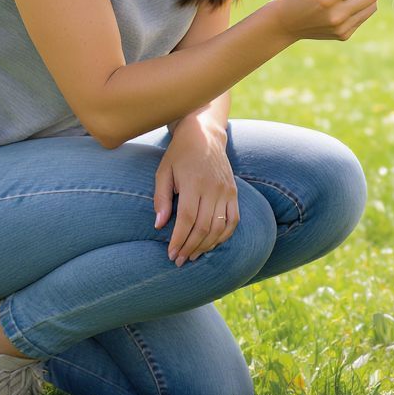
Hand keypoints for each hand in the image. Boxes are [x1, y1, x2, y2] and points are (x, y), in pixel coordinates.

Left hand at [153, 117, 238, 266]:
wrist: (204, 135)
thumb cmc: (179, 154)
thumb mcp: (163, 171)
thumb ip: (161, 198)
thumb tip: (159, 226)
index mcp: (194, 182)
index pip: (188, 218)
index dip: (179, 239)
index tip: (171, 254)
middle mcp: (213, 187)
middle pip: (204, 227)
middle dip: (190, 247)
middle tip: (179, 260)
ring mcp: (226, 190)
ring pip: (220, 227)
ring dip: (206, 245)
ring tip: (193, 255)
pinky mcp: (234, 192)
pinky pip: (233, 220)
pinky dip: (224, 236)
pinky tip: (211, 244)